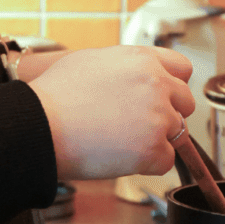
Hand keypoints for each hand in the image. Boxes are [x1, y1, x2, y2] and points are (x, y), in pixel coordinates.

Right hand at [26, 46, 194, 180]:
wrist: (39, 125)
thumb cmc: (53, 95)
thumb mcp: (90, 61)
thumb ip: (123, 66)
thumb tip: (131, 76)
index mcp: (141, 58)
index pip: (182, 68)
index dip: (172, 84)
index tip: (162, 95)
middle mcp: (156, 83)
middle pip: (185, 102)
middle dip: (168, 113)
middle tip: (137, 123)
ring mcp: (158, 116)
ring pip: (178, 133)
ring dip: (156, 139)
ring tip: (121, 141)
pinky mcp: (154, 148)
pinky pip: (166, 161)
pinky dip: (148, 164)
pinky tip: (121, 156)